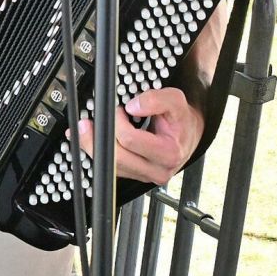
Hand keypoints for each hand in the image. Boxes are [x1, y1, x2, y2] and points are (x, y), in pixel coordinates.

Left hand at [75, 87, 203, 185]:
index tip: (120, 109)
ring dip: (95, 146)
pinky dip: (100, 153)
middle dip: (102, 135)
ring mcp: (146, 176)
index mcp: (169, 153)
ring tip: (89, 128)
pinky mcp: (136, 176)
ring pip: (111, 167)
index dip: (119, 121)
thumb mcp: (175, 101)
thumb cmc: (180, 119)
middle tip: (100, 118)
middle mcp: (158, 170)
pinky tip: (96, 139)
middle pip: (117, 157)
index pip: (130, 139)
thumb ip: (156, 99)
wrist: (187, 134)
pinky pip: (111, 169)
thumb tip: (133, 107)